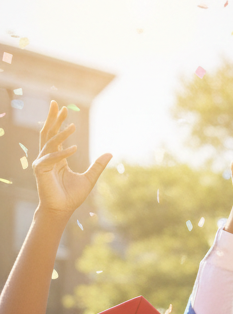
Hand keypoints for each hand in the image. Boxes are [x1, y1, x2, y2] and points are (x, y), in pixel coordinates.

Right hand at [32, 101, 110, 217]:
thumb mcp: (90, 178)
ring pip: (50, 142)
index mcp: (57, 157)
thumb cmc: (73, 196)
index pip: (55, 135)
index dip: (58, 121)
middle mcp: (48, 157)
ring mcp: (42, 162)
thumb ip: (98, 165)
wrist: (63, 210)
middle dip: (52, 118)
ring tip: (72, 125)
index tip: (62, 108)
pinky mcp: (41, 169)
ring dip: (61, 133)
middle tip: (56, 103)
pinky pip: (52, 157)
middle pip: (48, 132)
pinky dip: (62, 152)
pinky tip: (74, 149)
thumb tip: (110, 153)